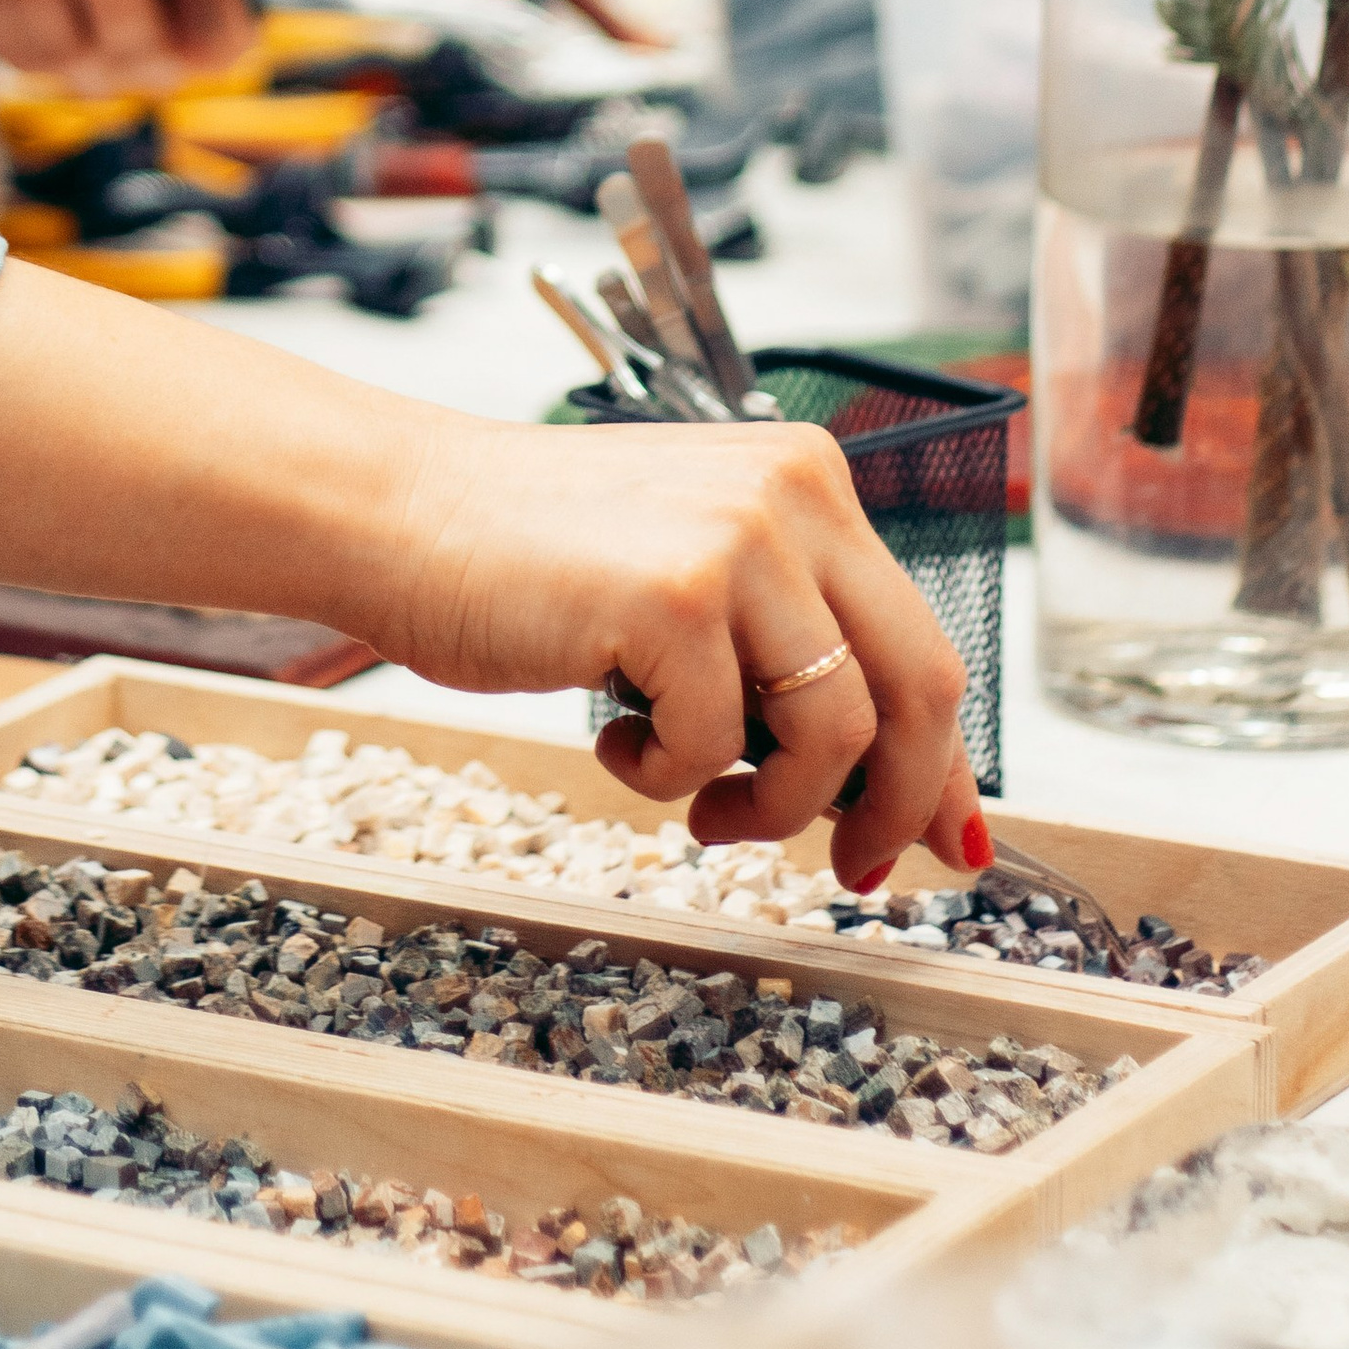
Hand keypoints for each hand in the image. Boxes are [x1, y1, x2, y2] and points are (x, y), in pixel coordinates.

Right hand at [0, 262, 980, 891]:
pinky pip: (718, 746)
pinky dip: (670, 775)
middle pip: (915, 690)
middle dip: (892, 806)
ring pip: (832, 733)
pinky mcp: (672, 595)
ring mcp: (736, 539)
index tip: (945, 841)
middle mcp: (792, 494)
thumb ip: (791, 652)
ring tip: (697, 804)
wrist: (402, 511)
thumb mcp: (692, 579)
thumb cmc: (535, 556)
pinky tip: (615, 740)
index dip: (943, 763)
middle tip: (849, 868)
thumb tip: (903, 797)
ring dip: (770, 805)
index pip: (923, 643)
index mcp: (807, 480)